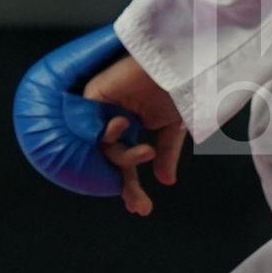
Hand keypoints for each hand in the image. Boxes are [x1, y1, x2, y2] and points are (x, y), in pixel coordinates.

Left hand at [83, 55, 186, 215]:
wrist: (180, 63)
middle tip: (140, 207)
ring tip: (147, 151)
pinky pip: (91, 122)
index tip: (140, 209)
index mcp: (134, 124)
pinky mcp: (95, 93)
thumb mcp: (174, 127)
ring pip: (104, 147)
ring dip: (124, 157)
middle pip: (111, 159)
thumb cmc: (180, 87)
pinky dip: (106, 131)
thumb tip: (166, 182)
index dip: (130, 186)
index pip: (125, 160)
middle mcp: (115, 118)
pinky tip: (122, 125)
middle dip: (126, 185)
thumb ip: (166, 154)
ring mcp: (105, 108)